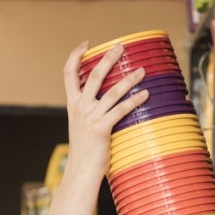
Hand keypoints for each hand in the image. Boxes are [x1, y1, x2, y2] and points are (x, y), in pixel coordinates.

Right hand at [62, 41, 149, 179]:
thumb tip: (106, 99)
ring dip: (129, 79)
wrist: (81, 169)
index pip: (69, 73)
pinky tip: (145, 95)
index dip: (75, 56)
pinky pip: (121, 110)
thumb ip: (89, 110)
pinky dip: (135, 101)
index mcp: (73, 104)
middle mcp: (80, 107)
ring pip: (112, 92)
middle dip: (108, 59)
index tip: (85, 44)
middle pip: (93, 76)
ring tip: (142, 71)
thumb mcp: (81, 125)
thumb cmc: (85, 149)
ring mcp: (90, 118)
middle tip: (121, 47)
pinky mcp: (102, 129)